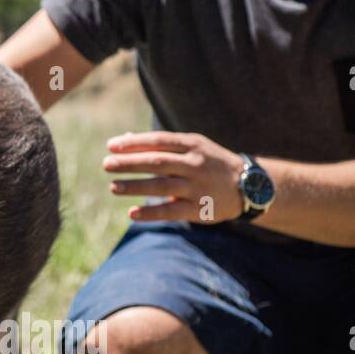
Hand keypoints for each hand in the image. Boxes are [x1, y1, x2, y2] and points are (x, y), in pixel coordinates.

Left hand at [103, 131, 245, 223]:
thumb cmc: (209, 162)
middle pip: (157, 162)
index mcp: (192, 145)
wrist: (248, 186)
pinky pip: (171, 211)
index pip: (158, 141)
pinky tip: (132, 213)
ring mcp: (197, 186)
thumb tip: (124, 140)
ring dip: (135, 187)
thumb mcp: (192, 146)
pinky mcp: (199, 208)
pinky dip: (151, 212)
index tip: (110, 146)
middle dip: (129, 163)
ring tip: (113, 187)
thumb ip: (160, 144)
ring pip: (161, 186)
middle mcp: (195, 164)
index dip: (133, 143)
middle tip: (106, 164)